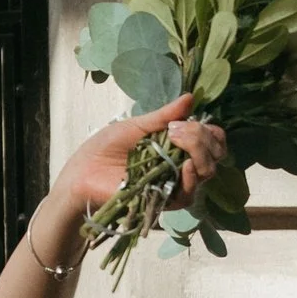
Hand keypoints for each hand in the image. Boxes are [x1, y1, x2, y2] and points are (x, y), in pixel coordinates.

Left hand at [55, 93, 226, 217]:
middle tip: (177, 131)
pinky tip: (185, 165)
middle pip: (214, 154)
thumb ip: (164, 116)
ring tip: (178, 142)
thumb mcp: (136, 126)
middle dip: (204, 139)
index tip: (185, 122)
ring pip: (206, 171)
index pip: (212, 139)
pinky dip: (191, 177)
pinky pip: (188, 193)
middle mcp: (180, 164)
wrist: (82, 173)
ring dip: (200, 153)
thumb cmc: (104, 148)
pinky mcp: (164, 200)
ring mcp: (174, 183)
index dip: (209, 131)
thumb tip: (191, 97)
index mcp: (176, 144)